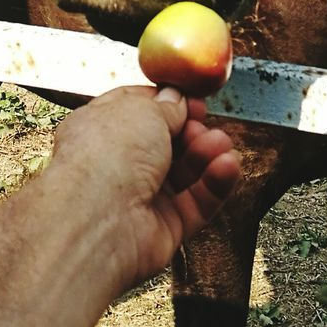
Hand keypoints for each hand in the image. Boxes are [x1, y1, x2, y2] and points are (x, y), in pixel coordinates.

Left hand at [49, 86, 240, 291]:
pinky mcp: (163, 227)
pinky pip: (197, 203)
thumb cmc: (106, 157)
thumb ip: (167, 105)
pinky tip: (227, 167)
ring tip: (222, 146)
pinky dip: (214, 185)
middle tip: (205, 125)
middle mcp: (119, 164)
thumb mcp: (143, 111)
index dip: (169, 104)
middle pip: (168, 143)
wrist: (99, 220)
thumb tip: (178, 99)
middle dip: (193, 131)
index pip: (139, 111)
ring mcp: (141, 197)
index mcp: (100, 129)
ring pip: (186, 173)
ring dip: (208, 156)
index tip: (193, 100)